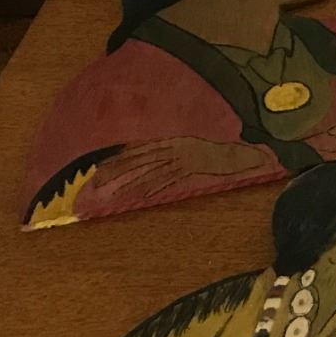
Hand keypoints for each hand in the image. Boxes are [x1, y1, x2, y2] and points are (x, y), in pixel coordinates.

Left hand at [85, 137, 271, 207]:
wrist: (239, 154)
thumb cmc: (217, 152)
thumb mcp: (191, 147)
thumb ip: (172, 151)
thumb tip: (153, 161)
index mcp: (172, 140)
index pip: (138, 149)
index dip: (118, 157)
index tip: (99, 165)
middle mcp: (173, 147)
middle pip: (139, 160)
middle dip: (116, 169)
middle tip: (95, 179)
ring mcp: (182, 158)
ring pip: (150, 170)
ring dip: (130, 182)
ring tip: (112, 193)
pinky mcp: (191, 168)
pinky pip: (170, 179)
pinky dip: (156, 187)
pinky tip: (142, 196)